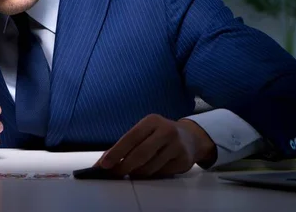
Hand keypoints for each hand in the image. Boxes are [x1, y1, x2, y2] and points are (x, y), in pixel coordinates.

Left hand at [94, 114, 215, 177]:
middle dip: (124, 166)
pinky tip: (150, 170)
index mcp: (152, 121)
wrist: (191, 138)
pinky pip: (161, 173)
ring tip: (133, 171)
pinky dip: (151, 175)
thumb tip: (106, 160)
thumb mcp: (145, 132)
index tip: (104, 164)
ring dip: (137, 173)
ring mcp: (177, 146)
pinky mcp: (183, 160)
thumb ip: (127, 144)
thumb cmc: (160, 134)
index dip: (116, 152)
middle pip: (140, 153)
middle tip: (115, 173)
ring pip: (150, 167)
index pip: (130, 137)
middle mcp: (166, 131)